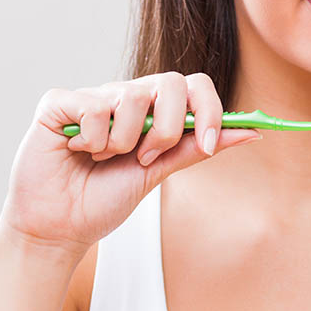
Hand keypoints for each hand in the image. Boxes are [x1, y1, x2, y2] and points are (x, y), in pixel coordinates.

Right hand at [0, 71, 261, 257]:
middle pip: (171, 83)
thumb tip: (251, 132)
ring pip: (133, 97)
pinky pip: (94, 105)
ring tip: (103, 158)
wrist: (59, 227)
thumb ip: (196, 148)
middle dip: (169, 129)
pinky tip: (77, 150)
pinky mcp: (59, 102)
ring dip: (124, 141)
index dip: (210, 111)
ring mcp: (94, 96)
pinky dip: (91, 138)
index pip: (195, 85)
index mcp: (154, 111)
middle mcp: (127, 96)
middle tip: (145, 159)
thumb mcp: (157, 173)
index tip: (211, 146)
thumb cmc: (104, 199)